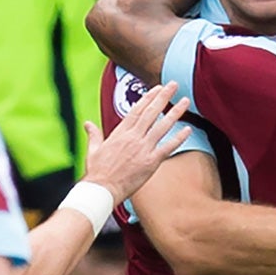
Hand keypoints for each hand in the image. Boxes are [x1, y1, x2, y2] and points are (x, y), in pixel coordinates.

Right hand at [83, 81, 190, 202]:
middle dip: (163, 96)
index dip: (148, 97)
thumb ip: (93, 134)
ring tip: (185, 101)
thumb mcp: (93, 149)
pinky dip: (178, 138)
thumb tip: (87, 124)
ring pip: (162, 126)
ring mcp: (142, 149)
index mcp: (120, 133)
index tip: (157, 88)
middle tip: (174, 84)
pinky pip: (167, 147)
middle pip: (151, 112)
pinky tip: (188, 129)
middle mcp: (133, 137)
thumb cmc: (97, 172)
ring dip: (175, 112)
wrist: (101, 189)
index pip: (137, 110)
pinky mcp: (150, 162)